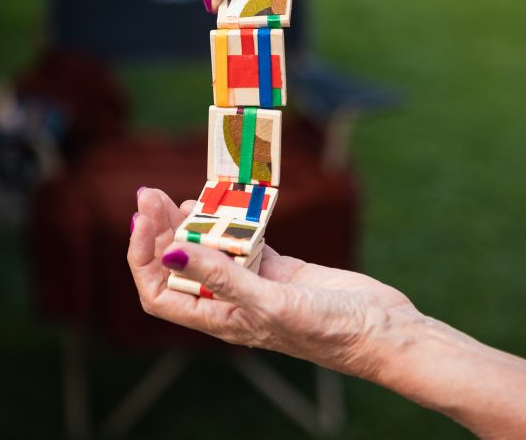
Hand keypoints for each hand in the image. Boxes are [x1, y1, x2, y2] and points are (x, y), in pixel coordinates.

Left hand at [128, 188, 421, 379]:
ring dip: (192, 224)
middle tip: (150, 193)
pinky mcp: (279, 269)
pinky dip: (232, 221)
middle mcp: (230, 304)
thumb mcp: (271, 303)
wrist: (382, 331)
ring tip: (181, 196)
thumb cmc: (329, 331)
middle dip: (159, 231)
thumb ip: (222, 277)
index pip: (160, 292)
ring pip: (209, 251)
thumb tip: (172, 252)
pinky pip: (245, 241)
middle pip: (179, 266)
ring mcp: (255, 285)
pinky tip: (225, 203)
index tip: (142, 219)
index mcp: (219, 321)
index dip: (143, 257)